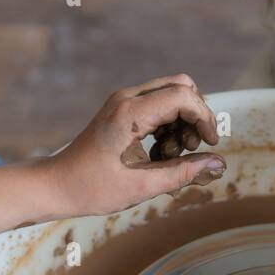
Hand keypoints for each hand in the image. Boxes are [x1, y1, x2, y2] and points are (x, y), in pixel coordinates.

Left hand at [45, 74, 223, 216]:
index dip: (204, 117)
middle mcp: (127, 99)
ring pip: (171, 93)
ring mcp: (123, 101)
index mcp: (130, 114)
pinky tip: (160, 152)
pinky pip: (158, 104)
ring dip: (183, 122)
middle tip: (192, 149)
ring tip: (172, 155)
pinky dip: (169, 124)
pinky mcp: (122, 109)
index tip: (210, 144)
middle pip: (181, 86)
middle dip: (196, 116)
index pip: (182, 96)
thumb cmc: (91, 189)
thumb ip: (182, 173)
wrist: (55, 184)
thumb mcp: (141, 187)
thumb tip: (219, 163)